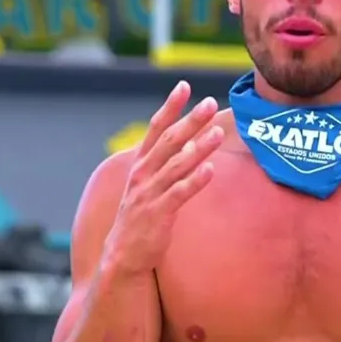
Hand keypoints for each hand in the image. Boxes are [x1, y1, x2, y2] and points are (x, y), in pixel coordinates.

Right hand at [103, 81, 222, 277]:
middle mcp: (143, 175)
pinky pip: (179, 195)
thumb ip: (164, 164)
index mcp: (141, 165)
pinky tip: (211, 170)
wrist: (122, 255)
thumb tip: (190, 142)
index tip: (184, 86)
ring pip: (176, 165)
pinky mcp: (158, 214)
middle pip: (169, 142)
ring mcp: (149, 194)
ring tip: (218, 133)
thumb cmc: (141, 218)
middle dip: (190, 121)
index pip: (155, 129)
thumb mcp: (147, 185)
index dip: (170, 107)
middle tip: (210, 103)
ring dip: (198, 148)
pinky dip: (195, 181)